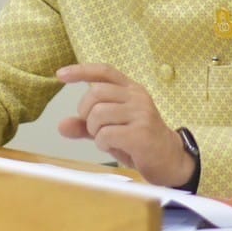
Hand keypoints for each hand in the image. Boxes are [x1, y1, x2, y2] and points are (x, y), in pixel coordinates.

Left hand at [56, 63, 193, 187]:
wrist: (170, 159)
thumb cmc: (139, 141)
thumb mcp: (111, 129)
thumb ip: (87, 125)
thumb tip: (62, 126)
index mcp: (131, 89)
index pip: (104, 71)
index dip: (81, 70)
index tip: (61, 74)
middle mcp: (137, 97)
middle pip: (96, 92)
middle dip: (86, 113)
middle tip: (94, 128)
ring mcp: (141, 114)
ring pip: (98, 113)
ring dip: (95, 131)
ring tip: (106, 139)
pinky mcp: (141, 133)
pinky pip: (106, 134)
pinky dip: (102, 144)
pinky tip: (114, 147)